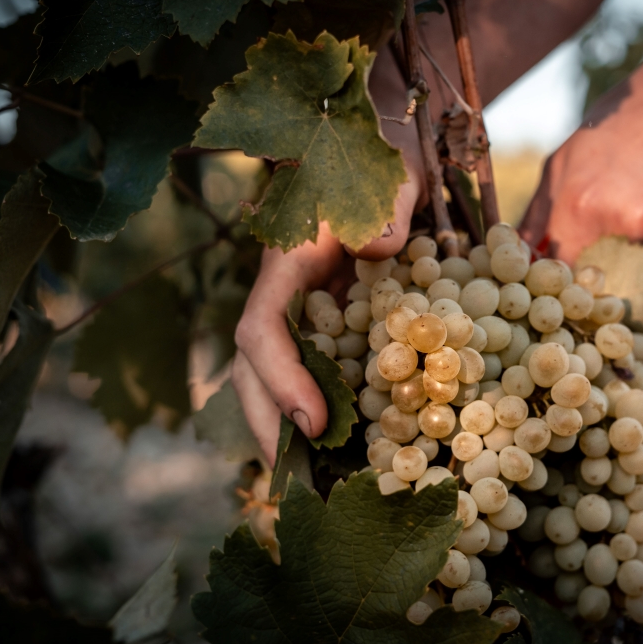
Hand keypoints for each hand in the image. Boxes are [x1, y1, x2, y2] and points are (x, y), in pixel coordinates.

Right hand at [232, 49, 424, 464]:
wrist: (379, 154)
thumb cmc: (381, 163)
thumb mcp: (389, 177)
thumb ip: (386, 208)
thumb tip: (382, 250)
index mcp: (288, 262)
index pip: (263, 328)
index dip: (281, 379)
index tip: (314, 424)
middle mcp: (285, 294)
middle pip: (253, 369)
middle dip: (269, 426)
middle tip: (301, 488)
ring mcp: (301, 312)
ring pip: (272, 379)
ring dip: (285, 432)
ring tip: (314, 489)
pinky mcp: (326, 325)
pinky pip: (308, 375)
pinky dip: (316, 415)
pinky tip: (341, 454)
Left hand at [519, 45, 642, 278]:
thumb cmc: (626, 123)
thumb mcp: (565, 159)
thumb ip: (537, 219)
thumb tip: (515, 265)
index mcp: (588, 206)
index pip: (565, 285)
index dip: (567, 290)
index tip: (571, 287)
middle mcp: (638, 224)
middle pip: (611, 293)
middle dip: (607, 285)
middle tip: (612, 261)